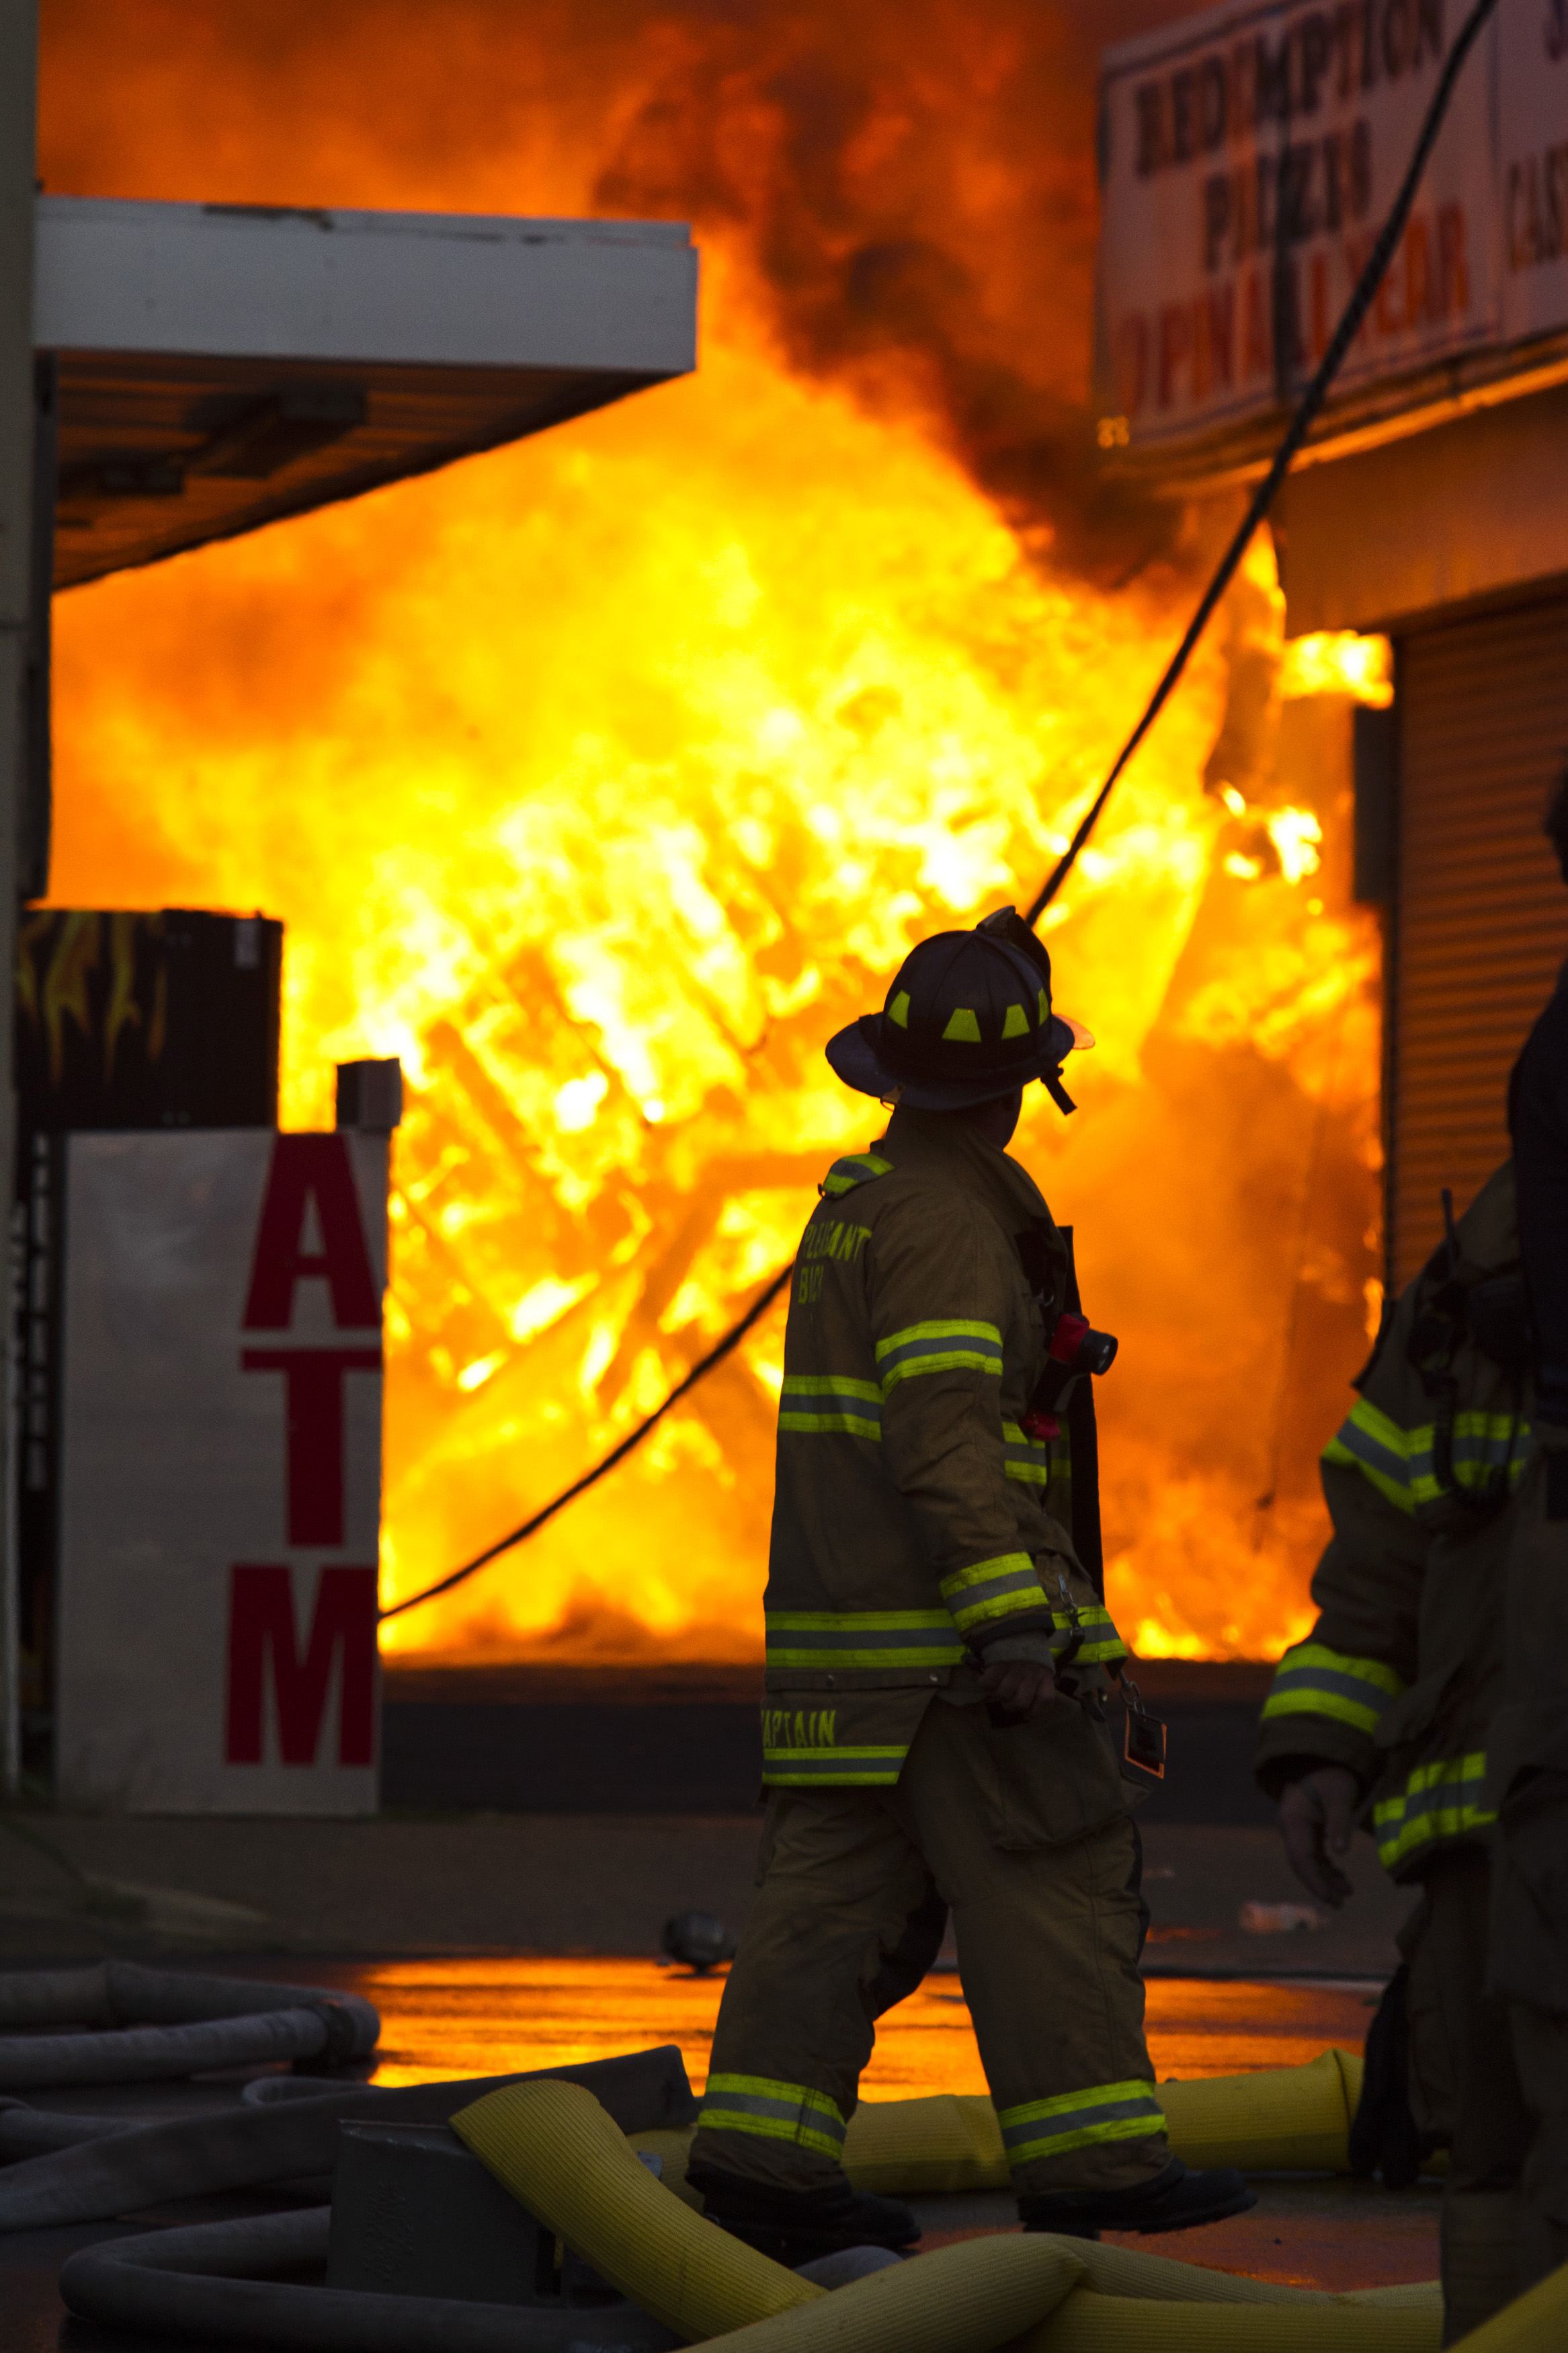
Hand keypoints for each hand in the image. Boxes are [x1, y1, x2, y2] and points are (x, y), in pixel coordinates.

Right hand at [980, 1658, 1056, 1717]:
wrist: (1016, 1626)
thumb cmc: (1029, 1651)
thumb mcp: (1042, 1666)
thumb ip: (1040, 1684)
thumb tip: (1028, 1711)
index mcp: (1044, 1675)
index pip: (1045, 1700)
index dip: (1035, 1711)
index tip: (1026, 1713)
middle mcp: (1031, 1674)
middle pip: (1020, 1703)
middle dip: (1011, 1706)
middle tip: (1008, 1699)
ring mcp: (1014, 1669)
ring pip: (1003, 1695)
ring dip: (998, 1694)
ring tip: (997, 1688)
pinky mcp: (998, 1663)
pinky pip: (988, 1683)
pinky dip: (985, 1684)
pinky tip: (988, 1680)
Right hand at [1279, 1766, 1359, 1907]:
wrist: (1322, 1758)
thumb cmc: (1332, 1775)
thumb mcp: (1340, 1795)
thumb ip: (1339, 1822)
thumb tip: (1341, 1853)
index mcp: (1293, 1820)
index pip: (1301, 1858)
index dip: (1315, 1881)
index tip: (1331, 1898)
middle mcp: (1289, 1827)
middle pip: (1301, 1864)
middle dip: (1320, 1885)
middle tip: (1341, 1903)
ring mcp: (1295, 1829)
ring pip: (1306, 1861)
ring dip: (1324, 1878)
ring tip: (1347, 1891)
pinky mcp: (1305, 1829)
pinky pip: (1311, 1854)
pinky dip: (1325, 1867)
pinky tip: (1340, 1876)